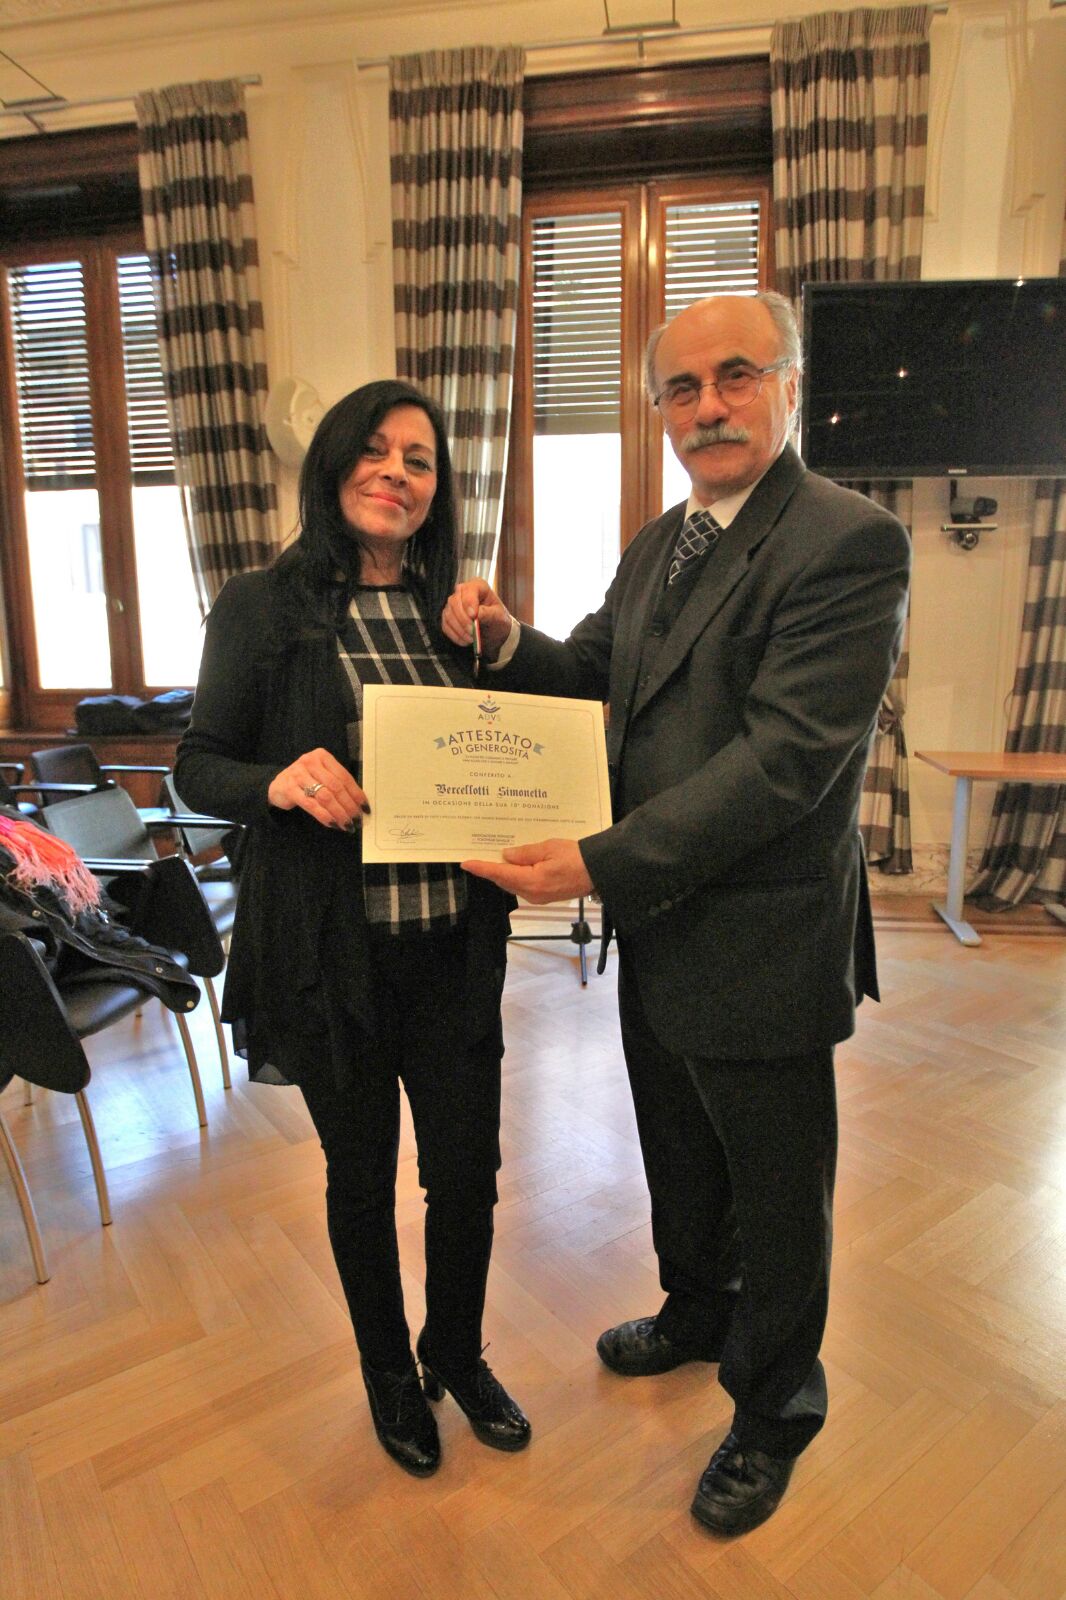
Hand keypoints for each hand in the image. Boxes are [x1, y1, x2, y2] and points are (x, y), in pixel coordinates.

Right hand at [267, 748, 368, 828]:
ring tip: (346, 824)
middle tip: (357, 819)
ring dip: (338, 813)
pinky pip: (310, 805)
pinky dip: (323, 816)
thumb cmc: (305, 781)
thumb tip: (358, 803)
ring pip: (324, 796)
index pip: (344, 777)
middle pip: (336, 787)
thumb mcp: (321, 776)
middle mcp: (310, 762)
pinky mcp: (289, 788)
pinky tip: (332, 823)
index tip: (365, 808)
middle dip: (349, 806)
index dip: (356, 794)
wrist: (278, 784)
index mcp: (323, 756)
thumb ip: (337, 784)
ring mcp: (298, 774)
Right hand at [441, 579, 512, 658]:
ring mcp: (453, 604)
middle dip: (463, 619)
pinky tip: (465, 641)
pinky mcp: (448, 617)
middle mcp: (462, 592)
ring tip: (471, 639)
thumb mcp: (499, 616)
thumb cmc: (497, 619)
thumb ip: (489, 614)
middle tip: (472, 631)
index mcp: (478, 586)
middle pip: (454, 602)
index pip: (468, 590)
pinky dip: (455, 635)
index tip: (474, 616)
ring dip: (459, 629)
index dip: (469, 602)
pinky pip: (446, 626)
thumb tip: (477, 614)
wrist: (493, 631)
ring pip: (448, 614)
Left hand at [462, 838, 592, 903]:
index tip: (466, 863)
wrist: (599, 871)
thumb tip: (506, 855)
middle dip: (490, 869)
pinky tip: (515, 864)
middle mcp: (532, 894)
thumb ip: (525, 852)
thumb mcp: (549, 847)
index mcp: (532, 881)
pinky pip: (523, 886)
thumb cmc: (576, 856)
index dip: (482, 868)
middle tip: (478, 855)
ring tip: (494, 856)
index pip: (500, 873)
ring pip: (513, 884)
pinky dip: (515, 875)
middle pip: (504, 881)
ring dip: (503, 872)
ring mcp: (538, 897)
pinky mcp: (545, 896)